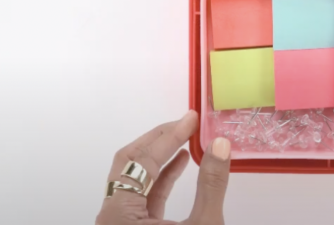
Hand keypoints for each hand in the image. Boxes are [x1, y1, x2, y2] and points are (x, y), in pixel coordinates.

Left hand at [96, 111, 231, 224]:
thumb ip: (211, 185)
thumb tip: (220, 145)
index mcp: (120, 214)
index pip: (142, 162)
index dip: (169, 137)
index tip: (191, 119)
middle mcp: (114, 215)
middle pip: (130, 163)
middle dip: (159, 140)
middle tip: (186, 124)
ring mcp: (122, 222)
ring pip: (136, 177)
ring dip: (162, 156)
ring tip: (187, 137)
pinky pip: (144, 194)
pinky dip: (163, 176)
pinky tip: (182, 161)